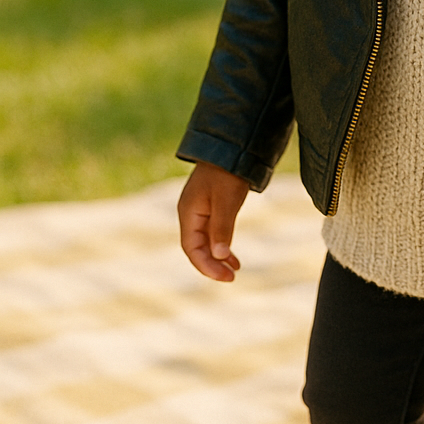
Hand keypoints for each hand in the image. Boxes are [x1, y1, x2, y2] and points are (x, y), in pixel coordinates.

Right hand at [178, 161, 249, 281]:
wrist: (232, 146)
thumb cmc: (227, 172)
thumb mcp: (226, 200)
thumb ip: (222, 227)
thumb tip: (219, 256)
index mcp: (188, 212)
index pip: (192, 248)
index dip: (206, 265)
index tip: (225, 277)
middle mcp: (191, 213)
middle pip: (197, 247)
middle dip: (212, 264)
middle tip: (231, 277)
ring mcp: (201, 210)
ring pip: (206, 241)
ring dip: (218, 256)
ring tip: (234, 270)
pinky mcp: (212, 206)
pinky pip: (214, 232)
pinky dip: (222, 244)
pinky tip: (232, 255)